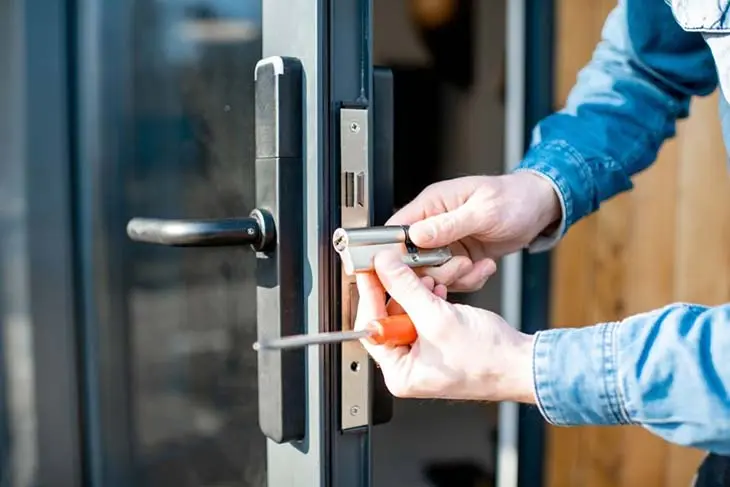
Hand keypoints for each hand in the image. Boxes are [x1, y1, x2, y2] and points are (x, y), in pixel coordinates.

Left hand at [355, 250, 535, 402]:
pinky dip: (430, 299)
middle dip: (400, 291)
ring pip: (408, 312)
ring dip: (418, 292)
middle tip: (400, 268)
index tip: (370, 271)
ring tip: (429, 281)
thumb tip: (384, 267)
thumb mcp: (437, 318)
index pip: (372, 327)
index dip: (371, 295)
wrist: (523, 364)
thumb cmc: (489, 360)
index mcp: (400, 373)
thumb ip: (406, 289)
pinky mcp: (438, 343)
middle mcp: (409, 367)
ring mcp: (424, 355)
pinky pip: (425, 315)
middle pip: (388, 317)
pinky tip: (439, 290)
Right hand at [388, 172, 559, 290]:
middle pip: (412, 259)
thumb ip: (447, 225)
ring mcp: (446, 243)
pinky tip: (484, 266)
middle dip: (436, 270)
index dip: (394, 252)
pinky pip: (453, 279)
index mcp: (432, 204)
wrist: (539, 208)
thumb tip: (416, 235)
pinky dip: (469, 280)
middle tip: (459, 265)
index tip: (406, 268)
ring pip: (433, 274)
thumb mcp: (483, 211)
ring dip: (456, 276)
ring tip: (477, 264)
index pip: (396, 229)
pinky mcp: (459, 258)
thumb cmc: (514, 198)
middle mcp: (434, 224)